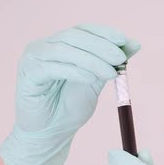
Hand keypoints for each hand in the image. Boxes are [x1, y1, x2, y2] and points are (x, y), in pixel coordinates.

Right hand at [0, 24, 139, 164]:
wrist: (50, 134)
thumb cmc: (70, 108)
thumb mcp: (96, 81)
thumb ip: (111, 62)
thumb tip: (135, 44)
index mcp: (60, 44)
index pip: (82, 30)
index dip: (104, 33)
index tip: (124, 41)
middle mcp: (44, 46)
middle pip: (74, 36)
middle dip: (100, 46)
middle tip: (120, 58)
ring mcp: (33, 58)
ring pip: (65, 50)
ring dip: (91, 60)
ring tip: (110, 74)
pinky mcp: (28, 73)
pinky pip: (52, 67)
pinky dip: (74, 71)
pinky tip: (90, 79)